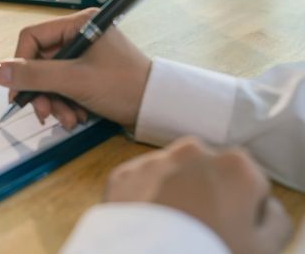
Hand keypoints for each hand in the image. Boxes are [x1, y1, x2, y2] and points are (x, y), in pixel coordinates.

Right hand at [0, 8, 150, 129]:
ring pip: (51, 77)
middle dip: (41, 90)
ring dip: (53, 101)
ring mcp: (85, 55)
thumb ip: (32, 75)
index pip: (32, 38)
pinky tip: (76, 116)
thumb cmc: (126, 86)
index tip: (18, 91)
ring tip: (67, 118)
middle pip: (40, 61)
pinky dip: (65, 104)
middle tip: (44, 111)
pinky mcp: (90, 73)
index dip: (21, 65)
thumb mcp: (73, 80)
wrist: (160, 108)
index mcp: (79, 24)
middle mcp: (81, 35)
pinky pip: (64, 86)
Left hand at [106, 137, 291, 253]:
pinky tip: (150, 226)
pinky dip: (145, 200)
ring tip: (173, 231)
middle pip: (208, 175)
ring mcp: (155, 160)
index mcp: (236, 165)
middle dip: (207, 195)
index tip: (234, 228)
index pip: (249, 184)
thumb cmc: (209, 251)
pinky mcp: (123, 173)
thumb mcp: (264, 247)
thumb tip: (263, 207)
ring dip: (175, 194)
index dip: (244, 210)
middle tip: (202, 230)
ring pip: (172, 176)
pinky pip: (141, 185)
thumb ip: (273, 218)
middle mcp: (193, 152)